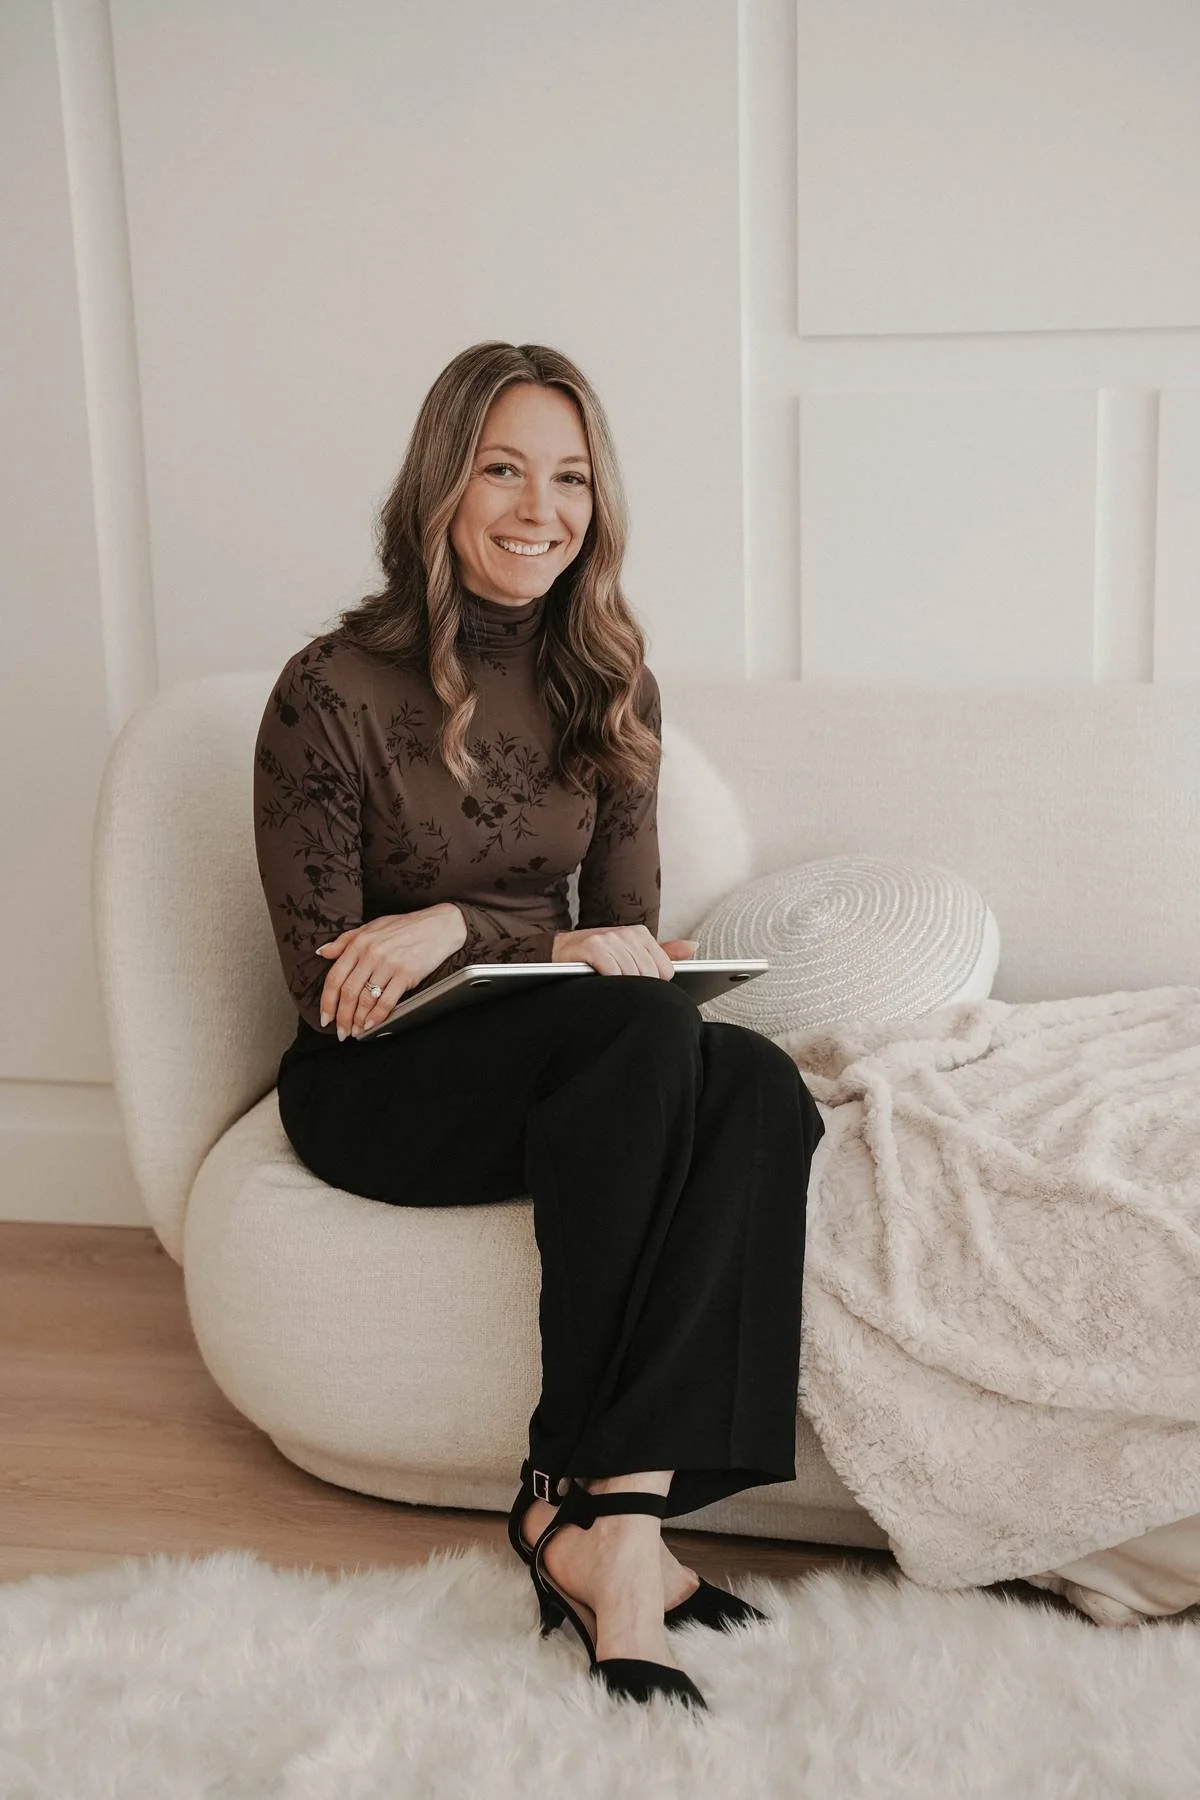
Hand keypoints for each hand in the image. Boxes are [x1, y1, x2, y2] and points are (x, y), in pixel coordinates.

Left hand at [314, 903, 466, 1039]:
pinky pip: (386, 1001)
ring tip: (356, 1032)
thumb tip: (322, 953)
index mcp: (359, 943)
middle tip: (341, 1033)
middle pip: (348, 993)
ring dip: (358, 1021)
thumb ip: (345, 940)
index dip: (327, 1002)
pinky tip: (372, 1025)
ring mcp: (388, 964)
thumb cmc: (405, 927)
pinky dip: (377, 1017)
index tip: (325, 1018)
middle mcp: (371, 954)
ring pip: (366, 1000)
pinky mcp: (405, 974)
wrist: (438, 926)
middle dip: (342, 1017)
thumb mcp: (371, 927)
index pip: (334, 977)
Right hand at [550, 923, 698, 978]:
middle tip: (621, 986)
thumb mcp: (632, 951)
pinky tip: (601, 982)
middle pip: (650, 975)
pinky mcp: (593, 947)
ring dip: (621, 987)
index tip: (636, 983)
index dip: (653, 983)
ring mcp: (609, 938)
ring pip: (632, 976)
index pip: (666, 970)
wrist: (558, 951)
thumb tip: (693, 947)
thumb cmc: (598, 955)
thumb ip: (664, 952)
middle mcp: (626, 933)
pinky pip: (613, 973)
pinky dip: (609, 983)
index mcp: (640, 933)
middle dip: (638, 987)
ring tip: (609, 984)